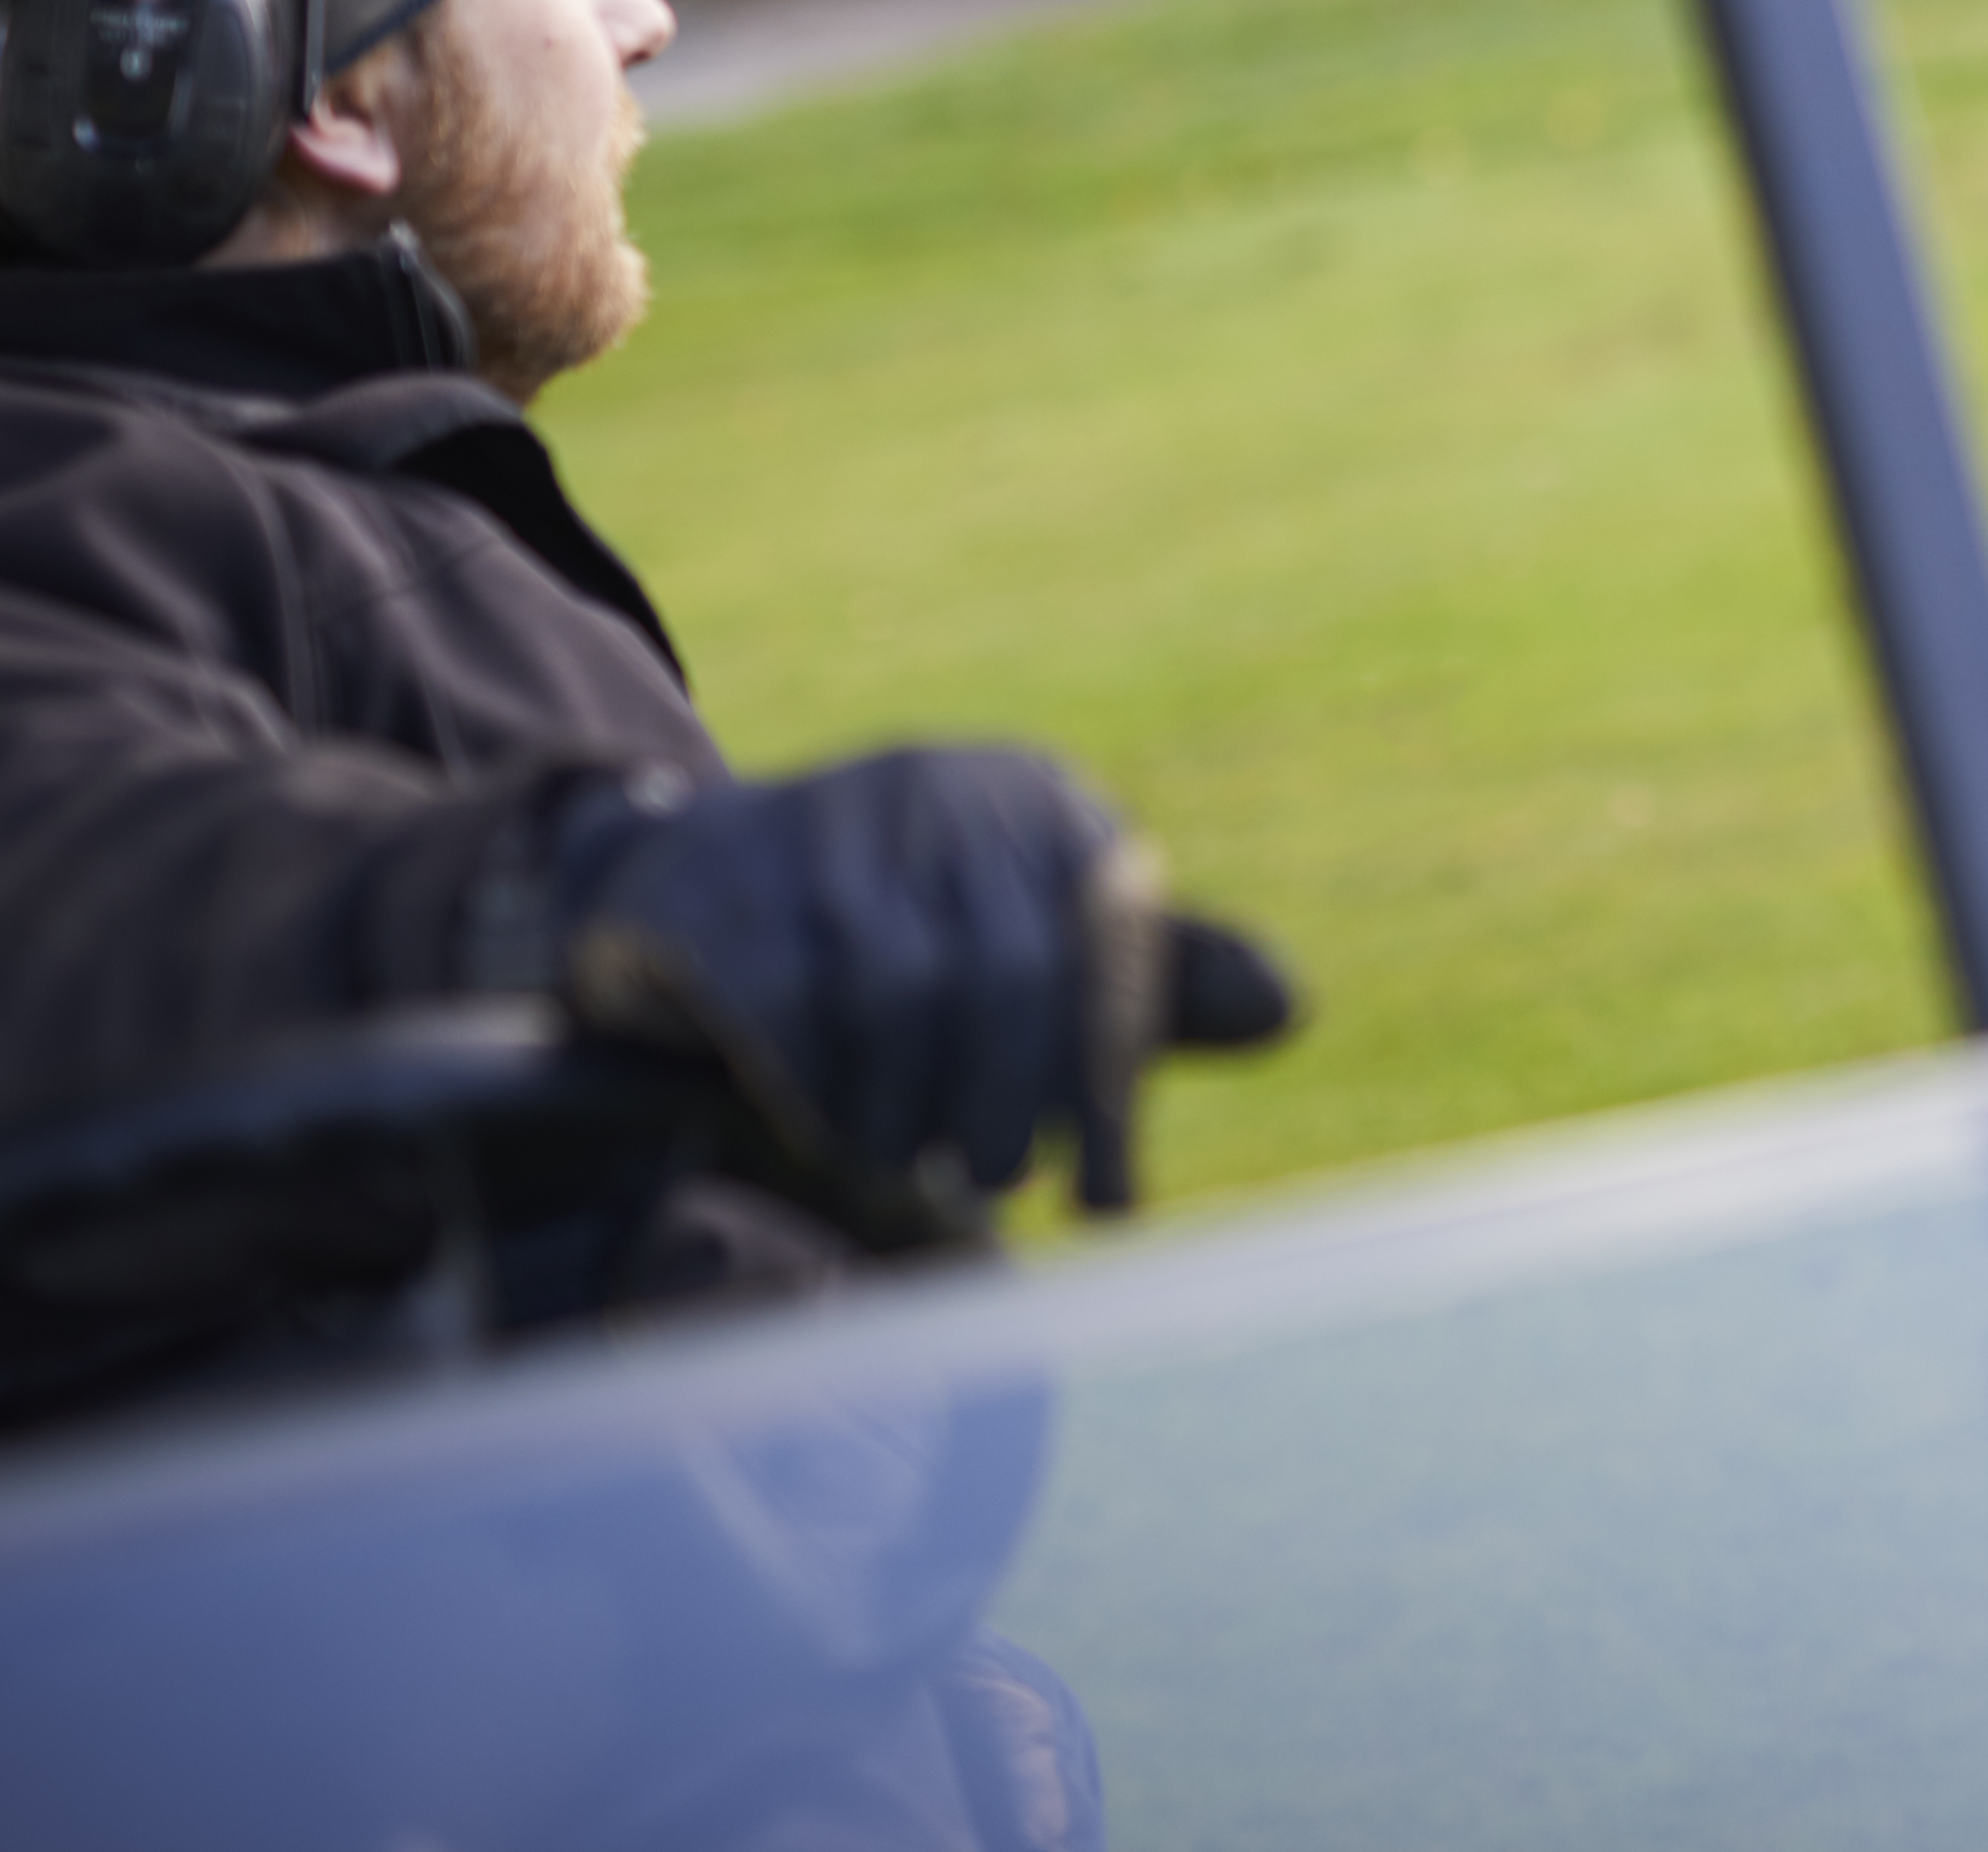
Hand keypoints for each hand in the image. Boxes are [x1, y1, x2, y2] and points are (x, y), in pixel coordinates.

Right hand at [554, 746, 1171, 1214]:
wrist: (698, 880)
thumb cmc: (902, 939)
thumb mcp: (1035, 951)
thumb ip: (1155, 988)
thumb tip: (1289, 1003)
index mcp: (1040, 805)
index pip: (1109, 939)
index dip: (1110, 1081)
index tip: (1105, 1201)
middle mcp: (942, 786)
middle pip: (1008, 969)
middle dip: (1010, 1100)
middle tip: (996, 1181)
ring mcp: (828, 819)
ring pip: (898, 990)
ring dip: (910, 1106)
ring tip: (907, 1160)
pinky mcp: (727, 873)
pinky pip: (788, 1000)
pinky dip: (821, 1088)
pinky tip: (832, 1127)